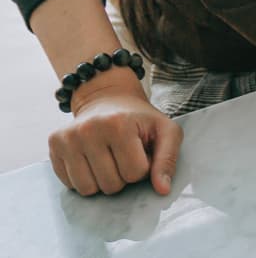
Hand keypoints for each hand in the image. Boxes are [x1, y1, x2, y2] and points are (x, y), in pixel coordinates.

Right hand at [49, 74, 181, 196]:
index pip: (135, 174)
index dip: (142, 167)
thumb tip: (162, 190)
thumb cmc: (139, 119)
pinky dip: (84, 179)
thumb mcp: (165, 131)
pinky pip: (71, 185)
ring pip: (88, 190)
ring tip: (108, 158)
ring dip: (102, 181)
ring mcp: (68, 138)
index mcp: (119, 124)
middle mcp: (89, 130)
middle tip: (123, 155)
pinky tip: (91, 159)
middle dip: (122, 176)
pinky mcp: (54, 145)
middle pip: (111, 185)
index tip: (140, 151)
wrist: (108, 99)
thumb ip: (168, 159)